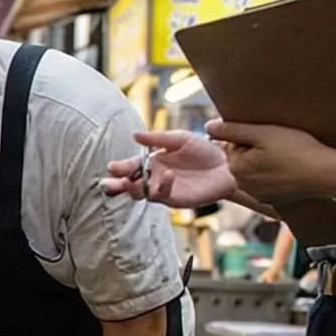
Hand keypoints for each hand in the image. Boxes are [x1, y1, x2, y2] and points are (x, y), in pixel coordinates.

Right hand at [103, 130, 237, 206]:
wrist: (226, 164)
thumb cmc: (203, 151)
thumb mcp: (180, 139)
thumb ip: (157, 138)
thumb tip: (134, 136)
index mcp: (151, 162)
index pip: (130, 166)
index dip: (120, 168)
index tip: (112, 167)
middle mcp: (153, 177)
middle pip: (129, 184)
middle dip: (117, 185)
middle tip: (108, 184)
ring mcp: (163, 190)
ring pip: (140, 194)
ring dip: (133, 189)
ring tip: (129, 182)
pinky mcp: (175, 199)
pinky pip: (161, 195)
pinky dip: (161, 186)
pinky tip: (167, 174)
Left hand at [206, 121, 335, 208]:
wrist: (327, 174)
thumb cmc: (297, 150)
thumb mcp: (263, 132)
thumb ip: (233, 129)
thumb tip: (208, 126)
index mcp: (236, 169)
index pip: (231, 144)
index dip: (250, 135)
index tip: (269, 135)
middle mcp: (244, 186)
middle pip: (242, 158)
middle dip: (256, 148)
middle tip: (280, 143)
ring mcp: (259, 195)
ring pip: (256, 169)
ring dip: (266, 160)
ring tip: (287, 155)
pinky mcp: (274, 199)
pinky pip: (270, 180)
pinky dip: (277, 173)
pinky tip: (292, 168)